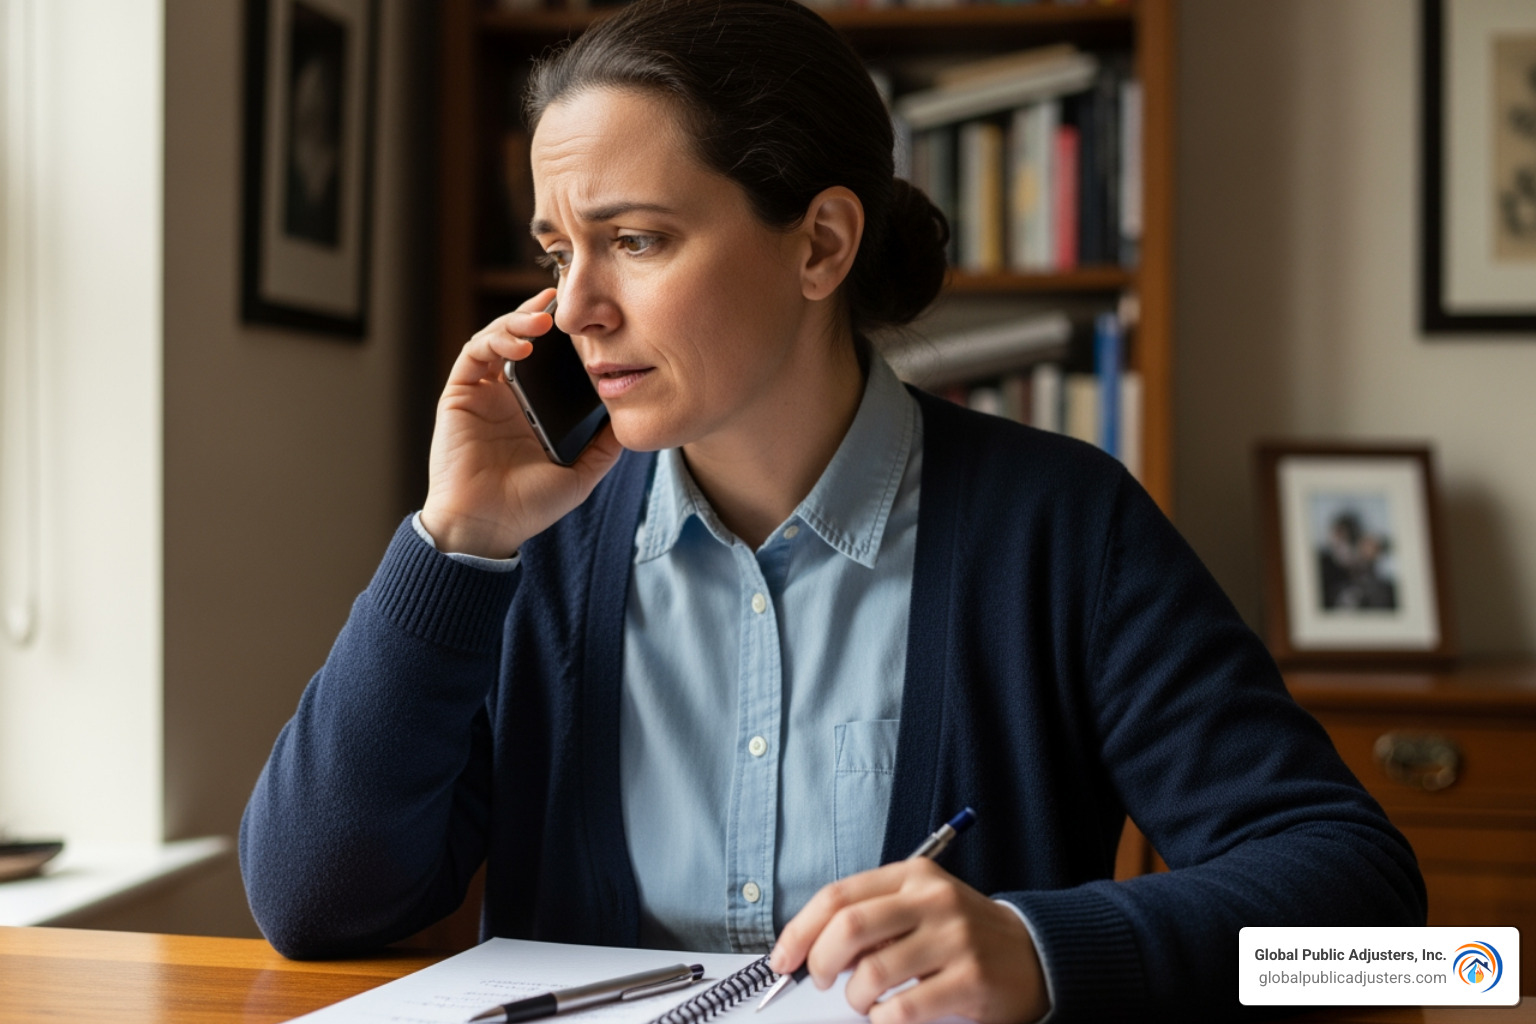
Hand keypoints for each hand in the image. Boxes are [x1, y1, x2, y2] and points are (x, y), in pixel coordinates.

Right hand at [420, 288, 622, 556]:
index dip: (565, 336)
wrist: (487, 527)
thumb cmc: (528, 507)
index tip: (589, 318)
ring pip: (497, 338)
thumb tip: (630, 421)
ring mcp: (483, 393)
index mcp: (534, 410)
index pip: (550, 361)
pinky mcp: (460, 394)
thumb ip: (603, 448)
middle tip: (563, 299)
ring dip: (518, 322)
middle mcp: (507, 396)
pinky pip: (475, 354)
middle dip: (540, 314)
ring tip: (543, 319)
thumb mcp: (580, 475)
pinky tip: (522, 345)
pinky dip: (496, 340)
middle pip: (523, 340)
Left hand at [769, 859, 1048, 1023]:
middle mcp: (932, 900)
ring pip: (871, 972)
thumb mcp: (919, 908)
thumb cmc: (963, 934)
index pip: (838, 895)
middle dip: (820, 962)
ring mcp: (954, 938)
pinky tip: (891, 1015)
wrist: (1034, 954)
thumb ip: (872, 917)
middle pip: (849, 927)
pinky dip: (884, 1019)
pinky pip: (903, 1008)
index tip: (783, 958)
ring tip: (866, 1001)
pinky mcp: (970, 979)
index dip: (800, 930)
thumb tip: (811, 947)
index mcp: (912, 876)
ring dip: (855, 998)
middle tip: (822, 980)